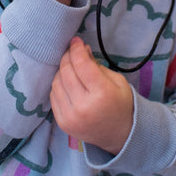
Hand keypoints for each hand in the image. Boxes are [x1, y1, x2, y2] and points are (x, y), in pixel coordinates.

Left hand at [51, 37, 133, 154]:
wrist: (120, 134)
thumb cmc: (121, 103)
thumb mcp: (116, 80)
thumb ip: (96, 65)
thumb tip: (82, 49)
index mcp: (101, 93)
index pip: (81, 64)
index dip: (76, 49)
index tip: (76, 40)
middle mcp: (83, 106)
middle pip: (66, 71)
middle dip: (68, 56)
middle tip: (72, 50)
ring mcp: (71, 116)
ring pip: (56, 82)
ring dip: (62, 70)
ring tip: (71, 66)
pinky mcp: (62, 123)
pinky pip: (53, 96)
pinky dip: (58, 84)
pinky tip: (67, 81)